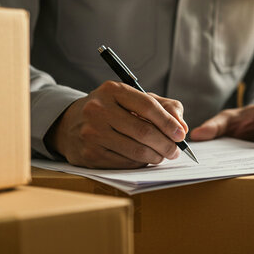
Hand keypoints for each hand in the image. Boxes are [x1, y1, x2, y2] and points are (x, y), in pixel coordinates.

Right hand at [46, 81, 187, 168]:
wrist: (70, 124)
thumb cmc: (110, 110)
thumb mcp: (133, 99)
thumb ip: (163, 107)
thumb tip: (182, 127)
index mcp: (112, 90)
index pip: (147, 106)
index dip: (168, 122)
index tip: (181, 134)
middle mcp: (98, 109)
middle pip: (143, 131)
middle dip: (166, 144)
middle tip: (175, 150)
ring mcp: (91, 133)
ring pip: (135, 151)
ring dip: (156, 156)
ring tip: (163, 155)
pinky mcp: (89, 154)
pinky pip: (124, 163)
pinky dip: (140, 163)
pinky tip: (144, 159)